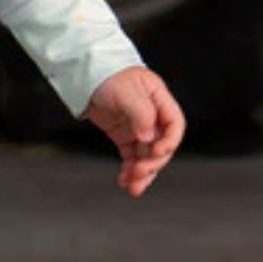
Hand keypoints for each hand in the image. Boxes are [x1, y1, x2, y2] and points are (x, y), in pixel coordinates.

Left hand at [82, 67, 185, 196]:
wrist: (87, 75)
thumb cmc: (109, 74)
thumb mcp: (126, 90)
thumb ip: (140, 112)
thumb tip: (148, 136)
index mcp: (160, 100)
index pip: (174, 125)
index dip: (169, 141)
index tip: (156, 151)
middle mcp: (153, 116)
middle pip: (162, 145)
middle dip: (153, 162)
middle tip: (139, 172)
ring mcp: (139, 127)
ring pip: (147, 156)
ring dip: (142, 173)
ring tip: (133, 187)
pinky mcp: (125, 136)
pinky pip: (132, 157)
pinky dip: (129, 170)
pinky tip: (124, 180)